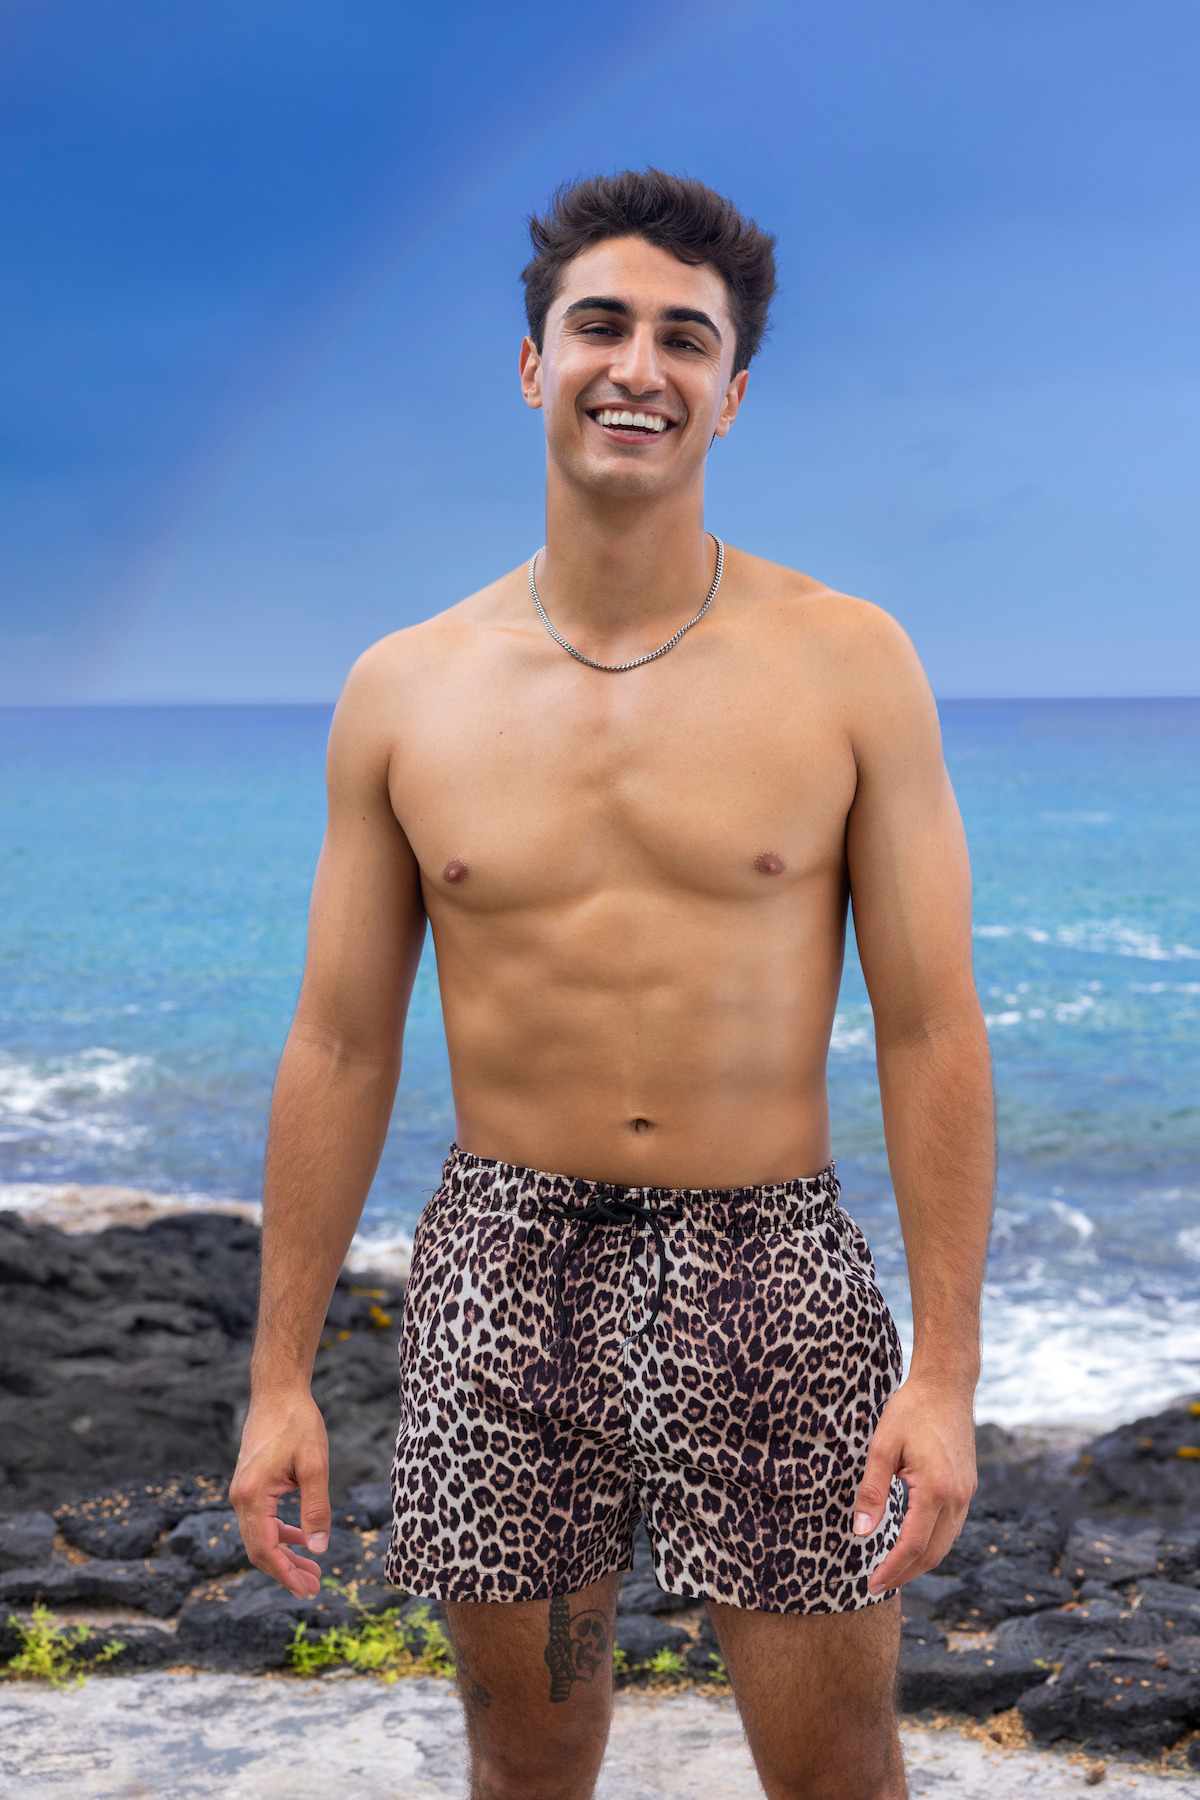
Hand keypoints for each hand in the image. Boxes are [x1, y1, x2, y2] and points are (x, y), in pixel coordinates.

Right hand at [229, 1389, 331, 1598]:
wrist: (277, 1391)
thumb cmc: (298, 1423)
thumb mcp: (315, 1465)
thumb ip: (316, 1509)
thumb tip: (318, 1549)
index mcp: (252, 1496)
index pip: (264, 1550)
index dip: (286, 1574)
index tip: (307, 1590)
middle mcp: (240, 1497)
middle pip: (259, 1549)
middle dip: (287, 1570)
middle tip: (315, 1586)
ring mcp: (242, 1491)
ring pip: (260, 1537)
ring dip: (285, 1555)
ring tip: (312, 1570)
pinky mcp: (249, 1485)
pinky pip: (262, 1521)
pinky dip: (281, 1534)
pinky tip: (301, 1539)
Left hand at [852, 1375, 976, 1595]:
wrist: (946, 1385)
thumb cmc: (910, 1410)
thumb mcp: (882, 1447)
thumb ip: (872, 1492)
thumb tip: (861, 1532)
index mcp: (935, 1490)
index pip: (913, 1545)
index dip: (891, 1569)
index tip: (871, 1583)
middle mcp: (957, 1497)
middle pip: (934, 1553)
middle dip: (906, 1574)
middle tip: (878, 1584)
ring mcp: (966, 1493)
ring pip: (946, 1543)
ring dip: (920, 1562)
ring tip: (893, 1570)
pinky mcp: (967, 1486)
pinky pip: (952, 1526)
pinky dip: (932, 1542)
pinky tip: (913, 1542)